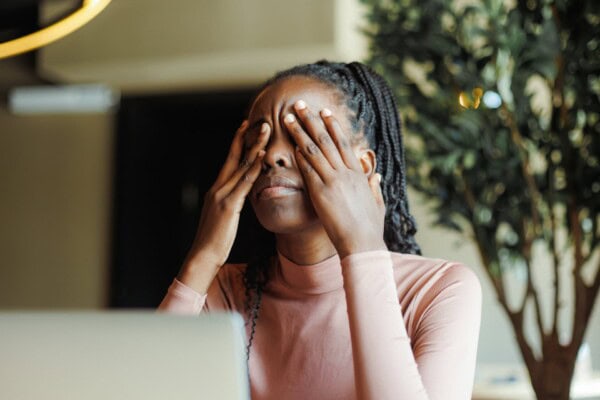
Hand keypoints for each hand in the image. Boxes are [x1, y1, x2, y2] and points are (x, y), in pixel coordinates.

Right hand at [178, 120, 269, 290]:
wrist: (202, 256)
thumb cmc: (214, 240)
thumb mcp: (223, 217)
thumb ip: (231, 202)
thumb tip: (239, 196)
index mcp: (217, 189)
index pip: (229, 161)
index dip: (238, 143)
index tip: (246, 127)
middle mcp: (218, 187)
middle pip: (234, 156)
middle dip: (247, 137)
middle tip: (259, 121)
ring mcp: (223, 194)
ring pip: (240, 165)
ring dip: (254, 146)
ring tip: (265, 130)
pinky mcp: (229, 205)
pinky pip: (244, 182)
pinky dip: (253, 167)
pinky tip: (261, 156)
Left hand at [284, 100, 386, 258]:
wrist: (363, 244)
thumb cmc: (370, 229)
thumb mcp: (377, 204)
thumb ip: (374, 188)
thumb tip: (376, 176)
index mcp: (358, 174)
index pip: (343, 144)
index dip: (333, 126)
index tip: (324, 113)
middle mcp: (346, 173)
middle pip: (326, 140)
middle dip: (311, 120)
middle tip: (300, 105)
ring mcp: (333, 181)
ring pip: (314, 150)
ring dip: (299, 132)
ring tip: (287, 118)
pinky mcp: (321, 193)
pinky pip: (308, 170)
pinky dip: (299, 156)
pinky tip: (289, 145)